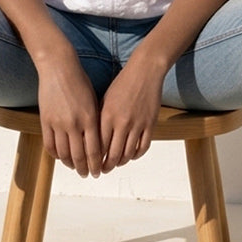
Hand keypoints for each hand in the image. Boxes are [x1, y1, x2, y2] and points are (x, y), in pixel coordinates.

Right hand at [37, 56, 102, 177]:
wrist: (59, 67)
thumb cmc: (80, 82)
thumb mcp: (94, 101)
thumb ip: (95, 123)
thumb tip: (98, 144)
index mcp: (90, 119)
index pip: (95, 151)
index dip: (96, 165)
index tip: (98, 172)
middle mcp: (75, 123)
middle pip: (79, 156)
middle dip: (85, 169)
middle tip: (87, 174)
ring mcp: (58, 123)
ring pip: (64, 154)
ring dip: (70, 164)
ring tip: (74, 167)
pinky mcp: (45, 120)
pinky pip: (50, 145)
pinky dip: (56, 155)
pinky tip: (61, 157)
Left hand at [99, 57, 163, 173]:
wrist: (145, 72)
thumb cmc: (122, 83)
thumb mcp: (105, 99)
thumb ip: (100, 119)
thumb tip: (94, 140)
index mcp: (107, 116)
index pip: (98, 146)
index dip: (94, 158)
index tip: (92, 163)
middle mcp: (121, 123)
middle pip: (113, 154)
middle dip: (106, 166)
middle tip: (103, 170)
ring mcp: (137, 125)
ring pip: (128, 154)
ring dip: (120, 162)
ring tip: (116, 164)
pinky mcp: (150, 125)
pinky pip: (143, 147)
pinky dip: (136, 155)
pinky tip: (131, 155)